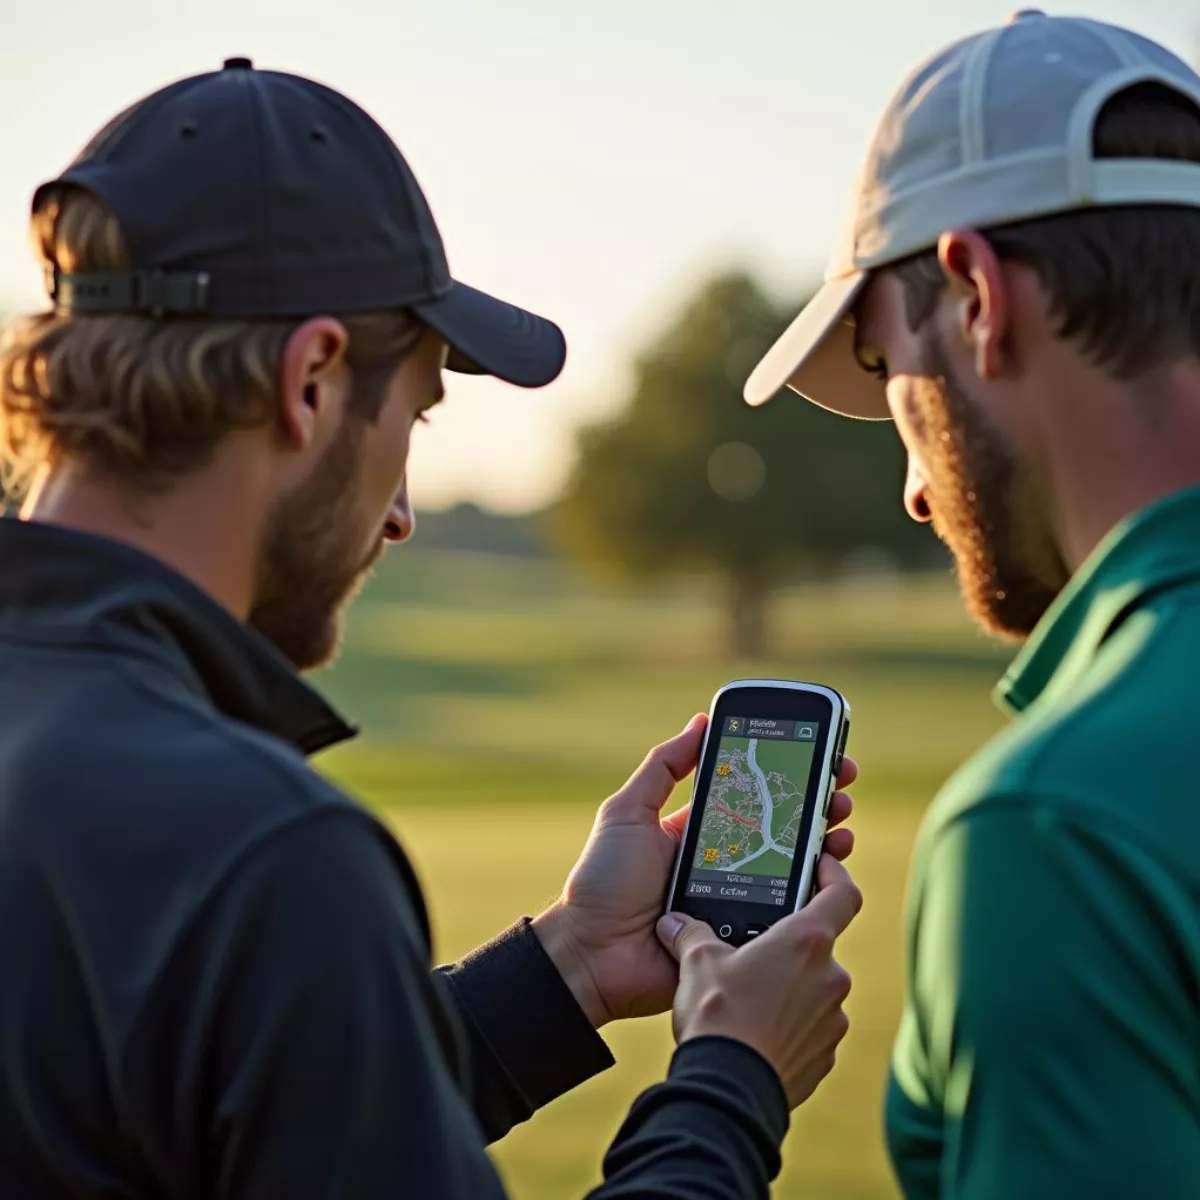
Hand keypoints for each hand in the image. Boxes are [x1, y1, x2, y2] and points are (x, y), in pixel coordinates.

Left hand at [532, 715, 857, 1027]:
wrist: (591, 956)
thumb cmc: (603, 882)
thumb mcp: (627, 813)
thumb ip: (662, 768)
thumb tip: (700, 721)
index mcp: (700, 832)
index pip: (754, 798)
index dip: (786, 778)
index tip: (817, 755)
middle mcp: (726, 863)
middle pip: (784, 831)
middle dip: (817, 805)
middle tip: (840, 786)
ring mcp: (739, 900)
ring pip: (796, 871)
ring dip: (826, 843)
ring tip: (840, 823)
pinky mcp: (746, 938)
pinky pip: (787, 916)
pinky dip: (814, 893)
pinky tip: (830, 870)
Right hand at [658, 854, 861, 1108]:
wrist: (728, 1089)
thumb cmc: (718, 1016)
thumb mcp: (697, 962)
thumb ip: (691, 934)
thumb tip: (674, 923)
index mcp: (806, 941)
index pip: (843, 894)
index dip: (836, 875)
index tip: (822, 865)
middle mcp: (830, 976)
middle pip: (819, 946)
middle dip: (789, 947)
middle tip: (753, 952)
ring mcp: (833, 1019)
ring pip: (814, 989)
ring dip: (789, 989)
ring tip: (748, 999)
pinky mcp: (826, 1055)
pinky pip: (811, 1028)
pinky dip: (790, 1025)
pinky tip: (756, 1032)